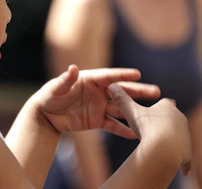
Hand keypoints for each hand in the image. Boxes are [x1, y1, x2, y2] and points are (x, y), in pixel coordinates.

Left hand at [31, 64, 160, 138]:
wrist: (45, 116)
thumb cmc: (48, 96)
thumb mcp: (55, 88)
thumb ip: (65, 80)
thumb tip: (72, 68)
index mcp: (89, 80)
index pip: (109, 76)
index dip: (122, 75)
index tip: (138, 74)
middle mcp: (97, 92)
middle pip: (121, 91)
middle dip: (138, 91)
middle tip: (156, 91)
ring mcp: (99, 106)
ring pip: (121, 108)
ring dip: (135, 110)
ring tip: (152, 113)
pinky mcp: (97, 120)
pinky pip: (112, 125)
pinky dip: (123, 129)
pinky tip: (136, 133)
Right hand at [109, 83, 191, 175]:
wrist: (164, 148)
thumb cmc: (148, 127)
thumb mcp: (132, 112)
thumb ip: (122, 100)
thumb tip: (111, 86)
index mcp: (167, 107)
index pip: (165, 102)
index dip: (158, 106)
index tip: (153, 109)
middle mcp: (179, 118)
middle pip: (173, 117)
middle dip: (164, 121)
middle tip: (153, 127)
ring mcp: (185, 133)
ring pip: (178, 133)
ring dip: (170, 137)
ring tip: (158, 142)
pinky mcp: (187, 149)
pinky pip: (183, 152)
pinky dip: (178, 155)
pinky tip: (172, 160)